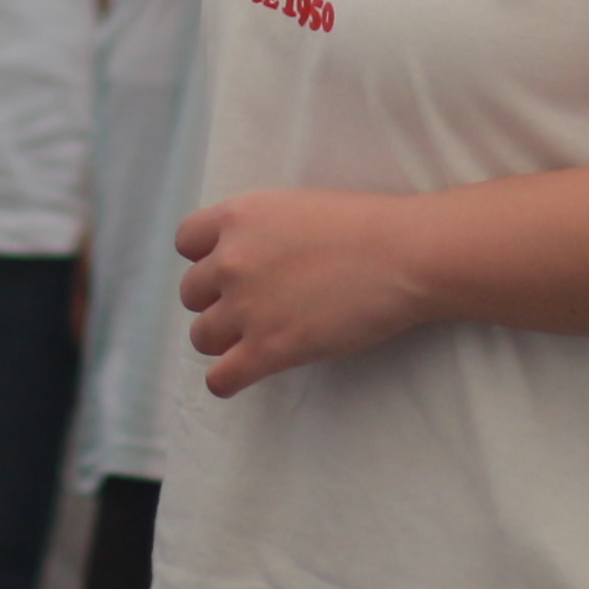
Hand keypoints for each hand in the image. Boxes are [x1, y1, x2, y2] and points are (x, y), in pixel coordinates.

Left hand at [176, 186, 432, 395]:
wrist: (403, 256)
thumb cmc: (364, 226)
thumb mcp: (295, 207)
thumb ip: (260, 230)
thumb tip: (246, 258)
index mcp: (238, 217)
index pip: (186, 242)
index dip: (206, 257)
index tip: (230, 268)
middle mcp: (231, 260)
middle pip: (192, 293)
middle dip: (218, 300)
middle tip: (254, 304)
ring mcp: (246, 307)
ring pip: (201, 336)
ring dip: (223, 340)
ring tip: (255, 338)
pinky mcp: (268, 350)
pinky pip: (220, 378)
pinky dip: (227, 380)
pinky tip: (243, 375)